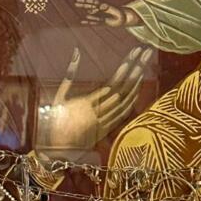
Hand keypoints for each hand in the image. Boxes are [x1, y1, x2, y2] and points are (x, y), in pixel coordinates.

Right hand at [35, 46, 152, 157]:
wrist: (57, 148)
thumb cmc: (55, 120)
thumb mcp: (60, 96)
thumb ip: (69, 75)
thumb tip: (77, 52)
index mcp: (87, 103)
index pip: (112, 83)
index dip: (125, 68)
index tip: (134, 54)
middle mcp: (98, 112)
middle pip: (123, 89)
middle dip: (135, 71)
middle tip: (145, 54)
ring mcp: (104, 122)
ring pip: (125, 101)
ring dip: (136, 85)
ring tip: (143, 68)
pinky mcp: (105, 129)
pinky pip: (122, 114)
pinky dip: (130, 102)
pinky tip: (136, 91)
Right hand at [76, 0, 131, 27]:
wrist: (124, 19)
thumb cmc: (119, 13)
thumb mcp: (113, 9)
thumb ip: (106, 8)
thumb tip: (99, 6)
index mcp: (104, 5)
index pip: (93, 2)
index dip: (86, 1)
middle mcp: (101, 10)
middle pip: (90, 6)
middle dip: (83, 4)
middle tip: (75, 3)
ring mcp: (101, 15)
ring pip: (91, 13)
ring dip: (85, 10)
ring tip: (78, 8)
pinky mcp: (102, 22)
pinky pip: (93, 22)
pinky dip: (88, 22)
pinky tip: (82, 22)